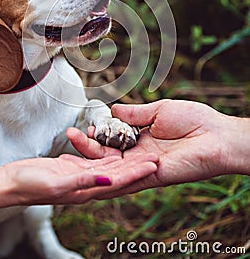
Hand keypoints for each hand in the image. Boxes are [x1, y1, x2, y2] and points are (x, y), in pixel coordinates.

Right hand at [2, 153, 157, 205]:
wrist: (10, 182)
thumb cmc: (30, 184)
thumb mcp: (57, 182)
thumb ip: (83, 181)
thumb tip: (109, 179)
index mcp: (86, 191)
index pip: (118, 181)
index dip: (137, 173)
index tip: (154, 164)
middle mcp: (87, 185)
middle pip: (118, 174)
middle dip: (137, 166)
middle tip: (156, 155)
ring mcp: (79, 176)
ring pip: (108, 166)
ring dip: (124, 159)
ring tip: (140, 149)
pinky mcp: (71, 167)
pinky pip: (93, 159)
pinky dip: (105, 152)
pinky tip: (113, 145)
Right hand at [67, 99, 249, 196]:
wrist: (216, 135)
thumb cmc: (193, 119)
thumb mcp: (158, 110)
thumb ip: (134, 113)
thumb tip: (113, 109)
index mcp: (141, 139)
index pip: (112, 140)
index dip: (96, 135)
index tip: (84, 127)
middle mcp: (140, 155)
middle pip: (107, 155)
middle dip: (87, 146)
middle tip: (71, 134)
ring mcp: (144, 168)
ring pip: (111, 167)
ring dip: (92, 157)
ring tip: (74, 142)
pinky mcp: (151, 178)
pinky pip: (126, 179)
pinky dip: (108, 174)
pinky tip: (91, 170)